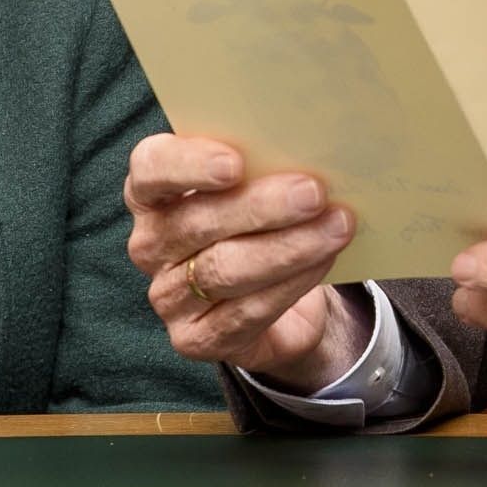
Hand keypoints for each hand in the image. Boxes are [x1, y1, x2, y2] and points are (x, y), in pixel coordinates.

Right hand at [123, 133, 362, 386]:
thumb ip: (266, 165)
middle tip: (313, 193)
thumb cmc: (264, 223)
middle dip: (260, 207)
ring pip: (223, 270)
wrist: (282, 298)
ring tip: (336, 226)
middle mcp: (151, 244)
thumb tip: (311, 147)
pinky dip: (290, 284)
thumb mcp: (260, 186)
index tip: (236, 162)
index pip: (151, 169)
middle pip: (196, 222)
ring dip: (287, 248)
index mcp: (152, 193)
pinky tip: (323, 261)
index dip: (188, 165)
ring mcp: (168, 297)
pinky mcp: (194, 338)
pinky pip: (244, 312)